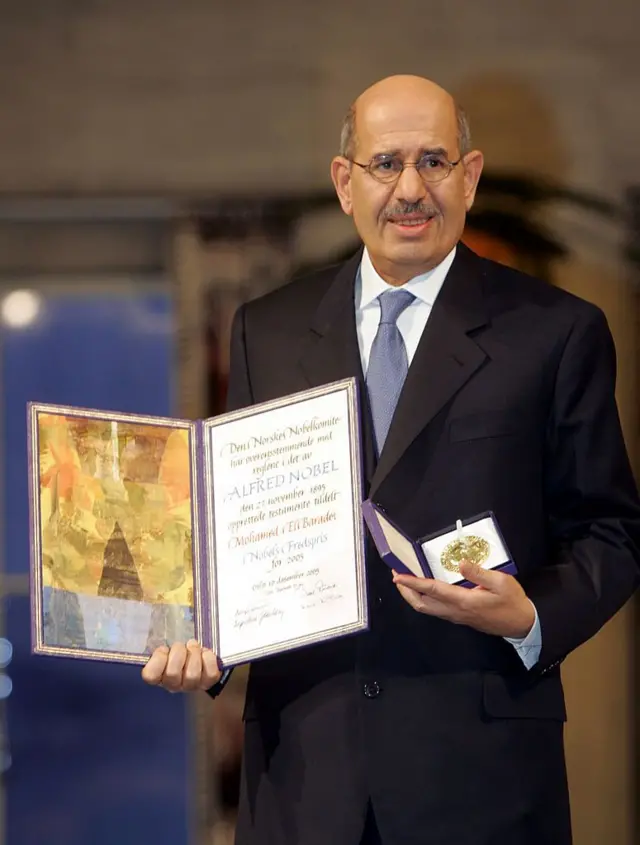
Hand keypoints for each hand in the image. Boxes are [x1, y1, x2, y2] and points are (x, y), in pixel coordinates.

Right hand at [141, 639, 221, 691]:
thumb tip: (151, 617)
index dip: (158, 659)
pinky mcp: (207, 683)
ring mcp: (191, 686)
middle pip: (172, 673)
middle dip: (178, 653)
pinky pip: (210, 674)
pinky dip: (209, 659)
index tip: (164, 648)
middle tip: (182, 645)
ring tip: (193, 646)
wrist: (199, 657)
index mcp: (158, 675)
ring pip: (192, 675)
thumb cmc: (178, 649)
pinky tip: (205, 653)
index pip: (150, 675)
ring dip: (194, 654)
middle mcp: (173, 685)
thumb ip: (159, 639)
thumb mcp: (166, 643)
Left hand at [392, 561, 534, 638]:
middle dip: (406, 591)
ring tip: (405, 581)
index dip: (413, 583)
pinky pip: (434, 609)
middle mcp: (455, 611)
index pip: (432, 590)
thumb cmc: (512, 602)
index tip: (398, 576)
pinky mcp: (459, 617)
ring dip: (412, 596)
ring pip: (426, 608)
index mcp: (463, 601)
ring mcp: (456, 616)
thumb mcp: (502, 583)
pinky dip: (423, 599)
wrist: (521, 624)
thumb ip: (480, 573)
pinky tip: (424, 589)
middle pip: (422, 604)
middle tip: (396, 575)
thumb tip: (460, 563)